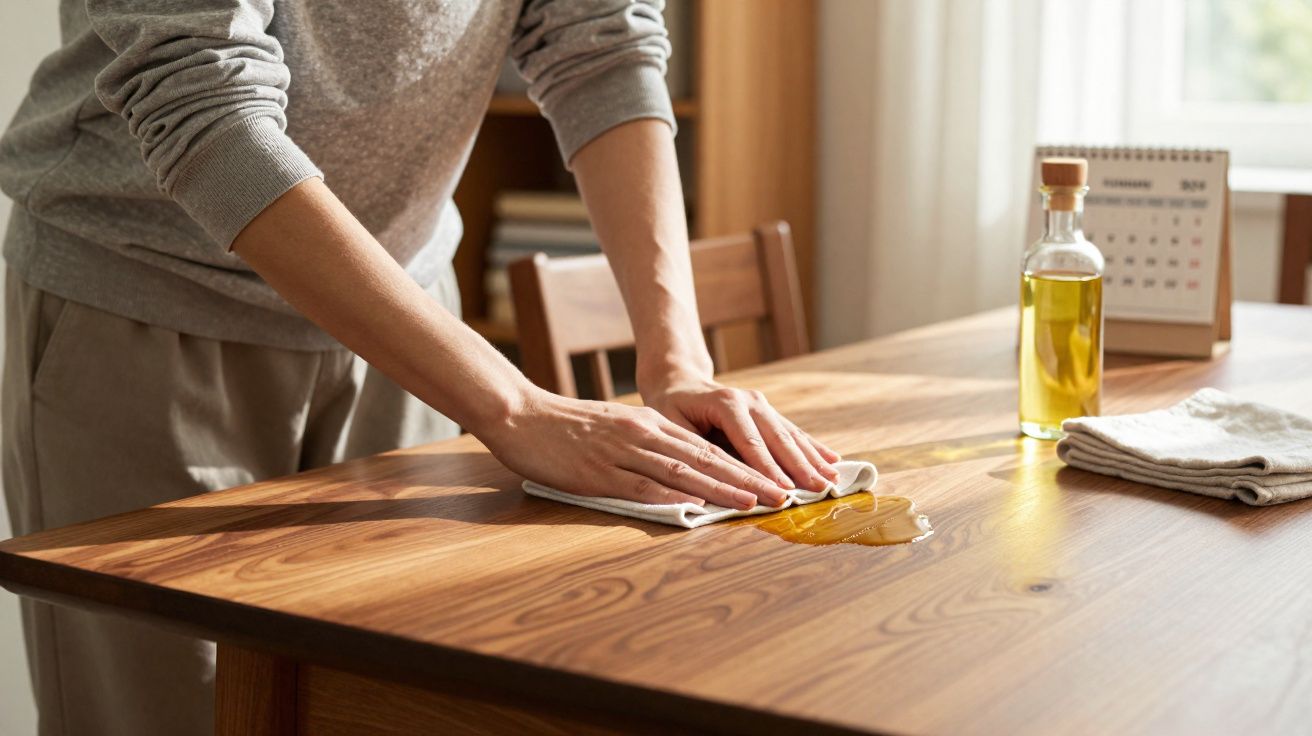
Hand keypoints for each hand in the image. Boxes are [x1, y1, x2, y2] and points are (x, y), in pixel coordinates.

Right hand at [480, 389, 789, 509]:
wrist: (519, 414)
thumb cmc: (564, 426)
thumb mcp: (613, 429)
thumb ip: (644, 446)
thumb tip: (678, 471)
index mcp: (648, 426)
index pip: (706, 448)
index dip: (743, 466)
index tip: (773, 481)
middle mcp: (642, 435)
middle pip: (705, 459)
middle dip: (747, 478)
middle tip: (782, 495)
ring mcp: (621, 453)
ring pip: (682, 471)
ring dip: (721, 488)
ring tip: (755, 501)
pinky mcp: (598, 472)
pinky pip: (640, 485)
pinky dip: (671, 495)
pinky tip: (695, 505)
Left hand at [643, 376, 841, 491]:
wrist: (679, 382)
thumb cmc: (671, 408)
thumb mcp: (671, 426)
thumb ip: (692, 451)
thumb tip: (712, 485)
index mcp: (726, 403)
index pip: (750, 443)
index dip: (768, 470)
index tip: (785, 492)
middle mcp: (749, 400)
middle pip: (778, 439)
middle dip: (800, 467)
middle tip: (819, 491)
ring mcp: (762, 404)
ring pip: (791, 435)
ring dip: (813, 459)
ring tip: (832, 481)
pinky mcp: (769, 411)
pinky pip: (794, 432)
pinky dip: (813, 447)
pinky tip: (833, 460)